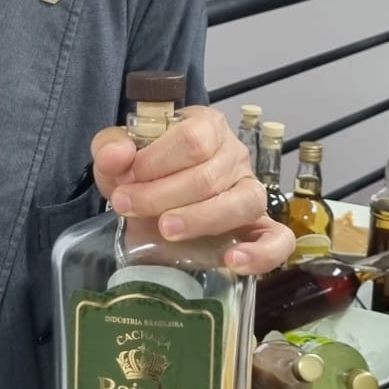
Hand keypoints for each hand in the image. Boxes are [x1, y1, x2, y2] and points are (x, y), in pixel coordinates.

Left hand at [90, 106, 294, 274]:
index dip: (155, 161)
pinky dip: (261, 253)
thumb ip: (110, 148)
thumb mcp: (118, 156)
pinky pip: (278, 239)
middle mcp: (234, 155)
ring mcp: (251, 192)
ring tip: (166, 230)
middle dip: (161, 194)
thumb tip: (117, 156)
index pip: (192, 138)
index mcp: (205, 125)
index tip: (124, 181)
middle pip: (209, 174)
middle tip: (128, 206)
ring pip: (242, 203)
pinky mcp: (260, 228)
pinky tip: (233, 262)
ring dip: (200, 219)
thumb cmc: (142, 172)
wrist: (153, 204)